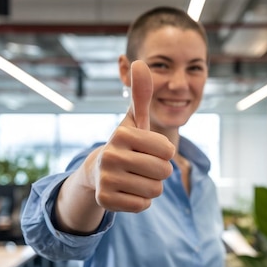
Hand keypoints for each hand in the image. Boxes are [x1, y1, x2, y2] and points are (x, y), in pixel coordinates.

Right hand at [93, 60, 174, 211]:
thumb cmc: (126, 144)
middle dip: (159, 171)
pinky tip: (127, 190)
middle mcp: (110, 156)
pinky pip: (143, 205)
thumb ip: (141, 94)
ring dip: (150, 186)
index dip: (163, 152)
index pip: (168, 150)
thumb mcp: (135, 120)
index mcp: (122, 134)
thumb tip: (140, 61)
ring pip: (155, 190)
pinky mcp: (105, 201)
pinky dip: (140, 201)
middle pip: (163, 172)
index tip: (147, 149)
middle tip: (142, 166)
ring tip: (134, 178)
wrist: (98, 172)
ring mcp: (106, 180)